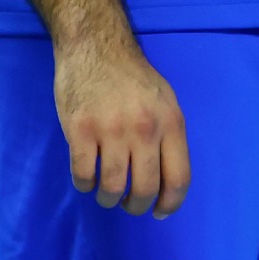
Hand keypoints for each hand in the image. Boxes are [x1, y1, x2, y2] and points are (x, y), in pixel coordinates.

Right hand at [52, 35, 189, 219]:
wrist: (95, 47)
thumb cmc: (130, 77)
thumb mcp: (164, 101)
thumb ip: (167, 136)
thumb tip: (165, 178)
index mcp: (170, 123)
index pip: (178, 177)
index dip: (170, 203)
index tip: (159, 212)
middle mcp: (144, 129)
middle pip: (144, 188)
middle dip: (136, 206)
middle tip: (128, 205)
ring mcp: (111, 130)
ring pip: (111, 186)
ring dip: (107, 199)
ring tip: (105, 195)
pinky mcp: (80, 131)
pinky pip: (83, 174)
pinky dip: (84, 185)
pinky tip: (86, 180)